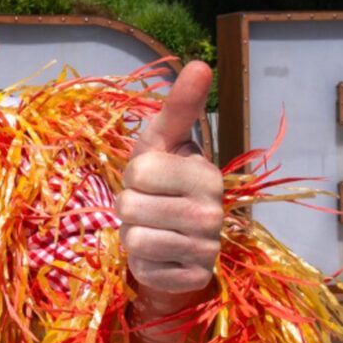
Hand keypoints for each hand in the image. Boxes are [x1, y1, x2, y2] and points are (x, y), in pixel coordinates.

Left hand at [117, 60, 223, 312]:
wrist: (175, 242)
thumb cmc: (161, 183)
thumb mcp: (162, 142)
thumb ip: (179, 106)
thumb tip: (200, 63)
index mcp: (207, 173)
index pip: (139, 171)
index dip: (133, 176)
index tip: (151, 180)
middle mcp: (213, 213)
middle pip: (130, 207)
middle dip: (129, 208)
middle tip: (149, 208)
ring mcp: (208, 249)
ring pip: (136, 241)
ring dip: (134, 237)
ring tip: (153, 230)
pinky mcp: (195, 280)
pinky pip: (146, 270)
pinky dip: (145, 264)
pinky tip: (161, 256)